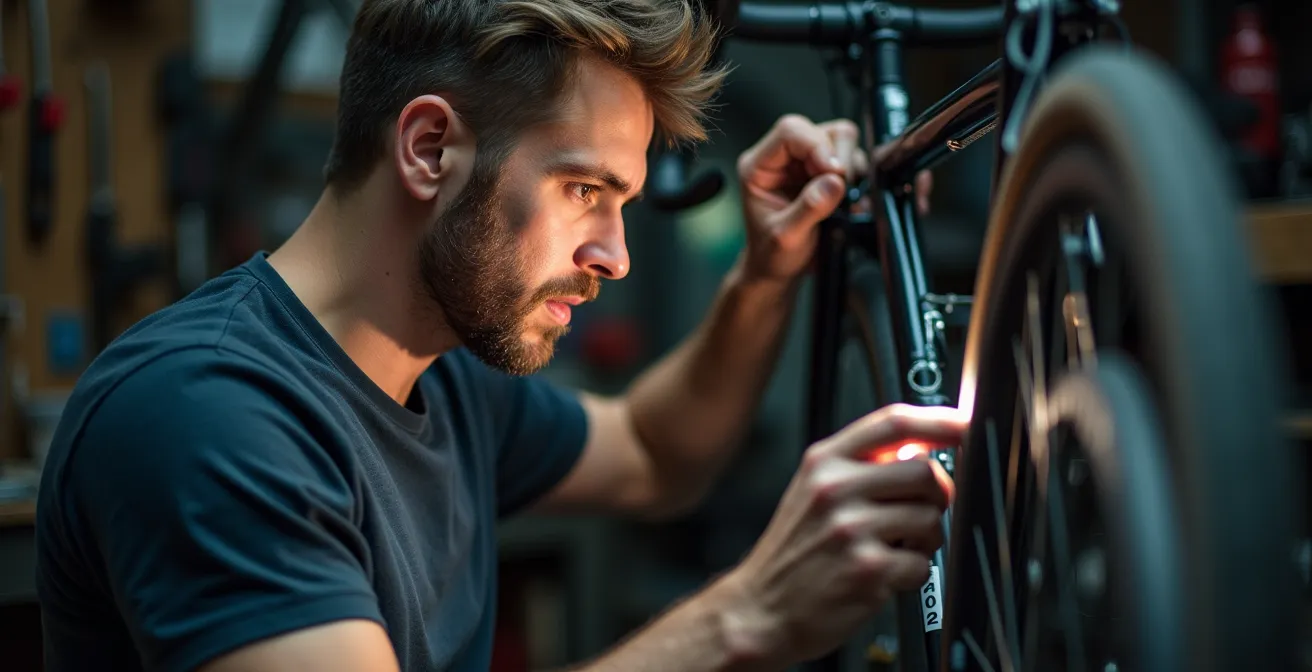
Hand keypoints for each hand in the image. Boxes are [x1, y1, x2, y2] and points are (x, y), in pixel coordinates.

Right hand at [721, 404, 964, 664]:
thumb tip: (922, 450)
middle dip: (937, 495)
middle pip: (925, 471)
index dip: (939, 422)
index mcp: (823, 462)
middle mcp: (835, 489)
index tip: (964, 426)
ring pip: (931, 519)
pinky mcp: (867, 569)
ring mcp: (851, 529)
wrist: (760, 609)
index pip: (893, 422)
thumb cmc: (792, 552)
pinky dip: (912, 574)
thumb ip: (861, 466)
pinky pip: (923, 564)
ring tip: (894, 549)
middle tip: (919, 513)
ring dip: (925, 540)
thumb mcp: (812, 492)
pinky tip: (884, 576)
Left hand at [736, 114, 933, 282]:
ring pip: (840, 141)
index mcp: (759, 166)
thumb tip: (834, 182)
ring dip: (849, 169)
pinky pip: (852, 159)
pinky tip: (848, 204)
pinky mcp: (826, 172)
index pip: (790, 131)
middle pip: (820, 131)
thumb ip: (809, 209)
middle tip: (841, 189)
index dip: (816, 145)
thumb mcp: (786, 237)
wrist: (778, 269)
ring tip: (841, 201)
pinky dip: (857, 179)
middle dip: (838, 157)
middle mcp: (783, 159)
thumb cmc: (771, 254)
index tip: (834, 172)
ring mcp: (806, 163)